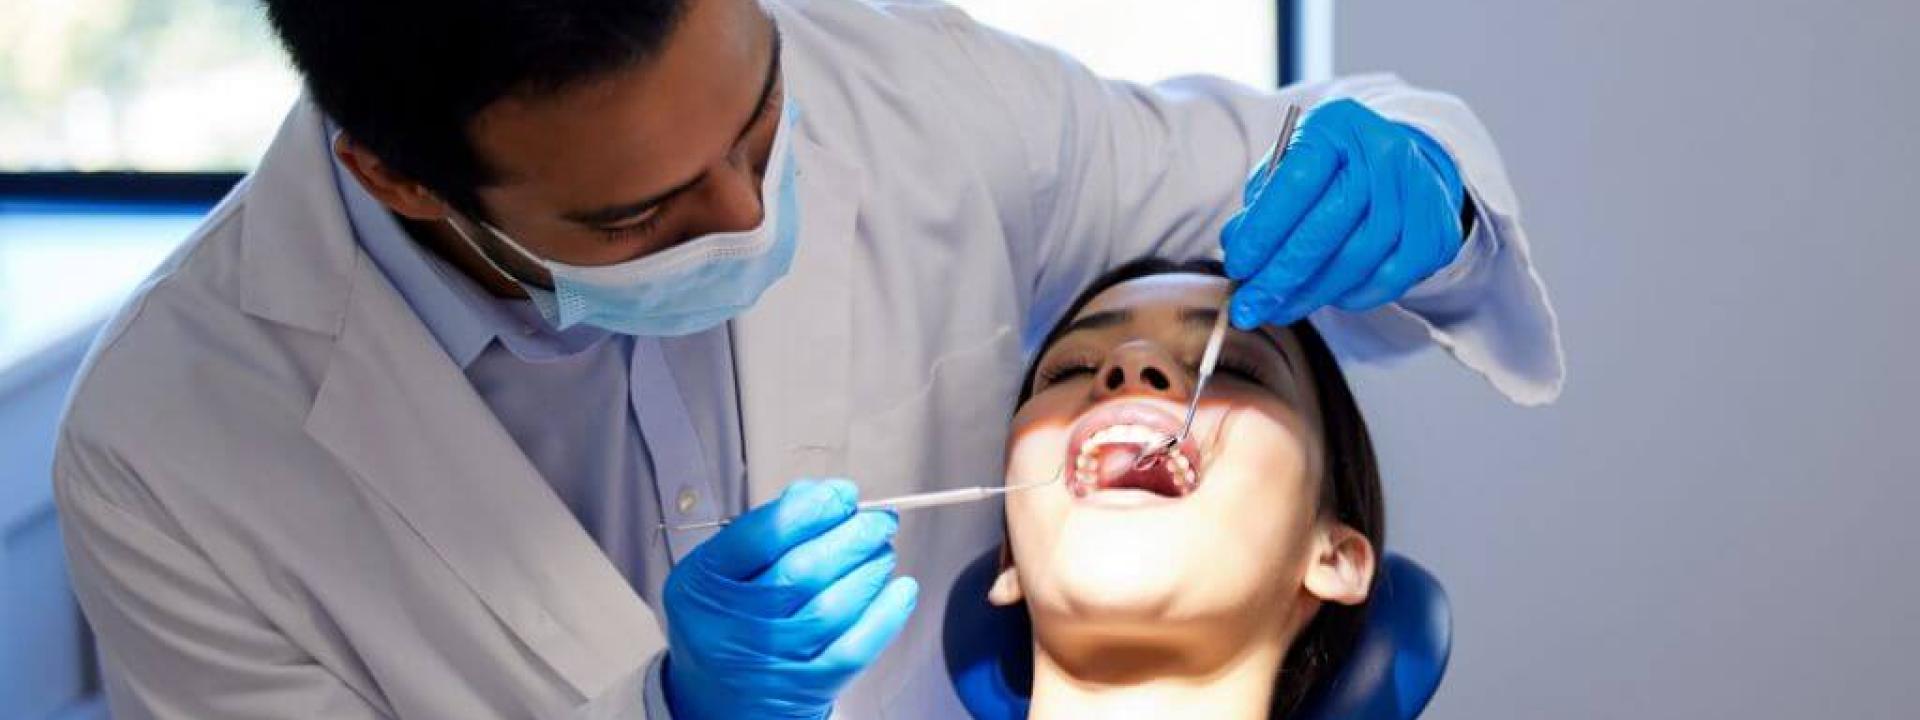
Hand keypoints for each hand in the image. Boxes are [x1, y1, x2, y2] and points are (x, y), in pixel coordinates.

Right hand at [662, 479, 918, 718]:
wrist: (719, 698)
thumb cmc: (726, 619)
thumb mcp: (721, 570)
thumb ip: (766, 528)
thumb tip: (823, 494)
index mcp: (704, 585)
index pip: (760, 537)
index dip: (811, 508)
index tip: (842, 494)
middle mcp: (733, 625)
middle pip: (803, 571)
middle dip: (853, 536)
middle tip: (879, 519)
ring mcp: (771, 659)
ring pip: (833, 607)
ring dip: (871, 569)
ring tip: (883, 550)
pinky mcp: (807, 687)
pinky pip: (855, 648)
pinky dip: (886, 614)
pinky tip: (900, 590)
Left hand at [1223, 98, 1467, 328]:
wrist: (1404, 166)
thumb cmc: (1334, 169)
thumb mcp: (1290, 167)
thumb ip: (1261, 203)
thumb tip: (1235, 245)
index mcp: (1337, 125)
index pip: (1295, 182)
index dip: (1262, 232)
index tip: (1237, 267)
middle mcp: (1384, 152)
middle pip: (1327, 227)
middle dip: (1281, 276)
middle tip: (1249, 307)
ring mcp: (1418, 191)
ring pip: (1357, 258)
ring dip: (1311, 294)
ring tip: (1278, 309)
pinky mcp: (1437, 231)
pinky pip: (1388, 279)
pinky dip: (1351, 296)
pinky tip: (1325, 298)